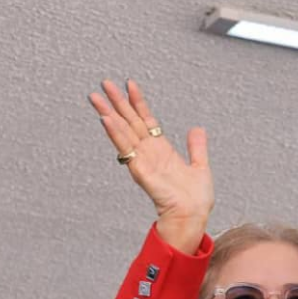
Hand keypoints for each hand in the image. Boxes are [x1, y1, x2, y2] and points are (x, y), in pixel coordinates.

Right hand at [89, 80, 213, 253]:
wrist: (192, 215)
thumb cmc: (194, 198)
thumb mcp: (200, 165)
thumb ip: (196, 147)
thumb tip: (197, 129)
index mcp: (162, 149)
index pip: (147, 120)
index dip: (139, 102)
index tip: (130, 84)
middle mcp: (149, 152)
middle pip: (130, 122)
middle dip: (118, 102)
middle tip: (105, 83)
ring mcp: (142, 160)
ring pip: (123, 132)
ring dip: (110, 114)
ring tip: (97, 97)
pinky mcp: (140, 170)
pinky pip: (126, 149)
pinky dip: (116, 134)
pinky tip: (107, 120)